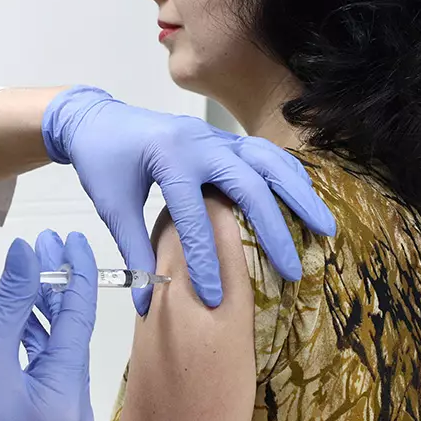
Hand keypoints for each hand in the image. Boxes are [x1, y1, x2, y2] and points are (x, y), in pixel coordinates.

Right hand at [0, 233, 97, 420]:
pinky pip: (49, 359)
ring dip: (46, 306)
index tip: (73, 240)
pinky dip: (37, 331)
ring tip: (33, 265)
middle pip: (73, 331)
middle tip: (47, 243)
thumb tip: (26, 253)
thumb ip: (11, 298)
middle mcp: (74, 408)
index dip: (77, 274)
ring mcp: (63, 411)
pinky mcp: (49, 410)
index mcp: (65, 399)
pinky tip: (25, 303)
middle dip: (59, 285)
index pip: (79, 322)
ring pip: (60, 343)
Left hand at [42, 86, 336, 313]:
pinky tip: (306, 200)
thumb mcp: (112, 207)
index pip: (194, 217)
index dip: (205, 260)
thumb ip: (134, 251)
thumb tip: (147, 301)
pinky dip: (289, 175)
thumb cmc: (102, 162)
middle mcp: (199, 142)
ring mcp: (215, 136)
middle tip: (293, 270)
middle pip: (248, 186)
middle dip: (273, 230)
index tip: (216, 298)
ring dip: (298, 195)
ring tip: (324, 230)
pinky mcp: (223, 137)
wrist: (96, 119)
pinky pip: (265, 153)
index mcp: (168, 158)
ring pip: (269, 162)